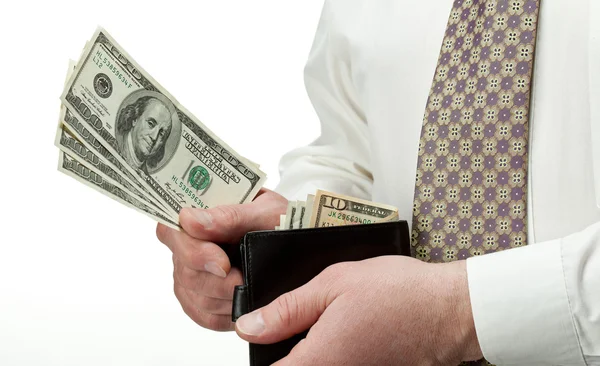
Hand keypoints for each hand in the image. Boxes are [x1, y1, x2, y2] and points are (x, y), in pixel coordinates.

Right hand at [156, 188, 287, 330]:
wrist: (299, 242)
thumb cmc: (282, 221)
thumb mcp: (267, 211)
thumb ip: (231, 215)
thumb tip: (191, 220)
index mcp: (198, 213)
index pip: (172, 230)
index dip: (193, 251)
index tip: (222, 263)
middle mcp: (188, 242)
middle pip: (185, 270)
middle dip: (217, 281)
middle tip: (242, 280)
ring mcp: (192, 271)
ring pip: (194, 295)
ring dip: (224, 297)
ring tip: (247, 288)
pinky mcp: (201, 297)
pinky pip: (203, 315)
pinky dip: (224, 314)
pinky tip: (241, 303)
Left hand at [234, 256, 482, 364]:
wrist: (453, 309)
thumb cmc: (401, 292)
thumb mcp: (334, 284)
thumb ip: (287, 309)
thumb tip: (250, 326)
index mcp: (319, 360)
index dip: (262, 349)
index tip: (263, 333)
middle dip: (288, 345)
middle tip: (301, 317)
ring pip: (317, 364)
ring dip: (313, 345)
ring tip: (327, 317)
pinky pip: (339, 363)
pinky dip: (335, 349)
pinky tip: (348, 325)